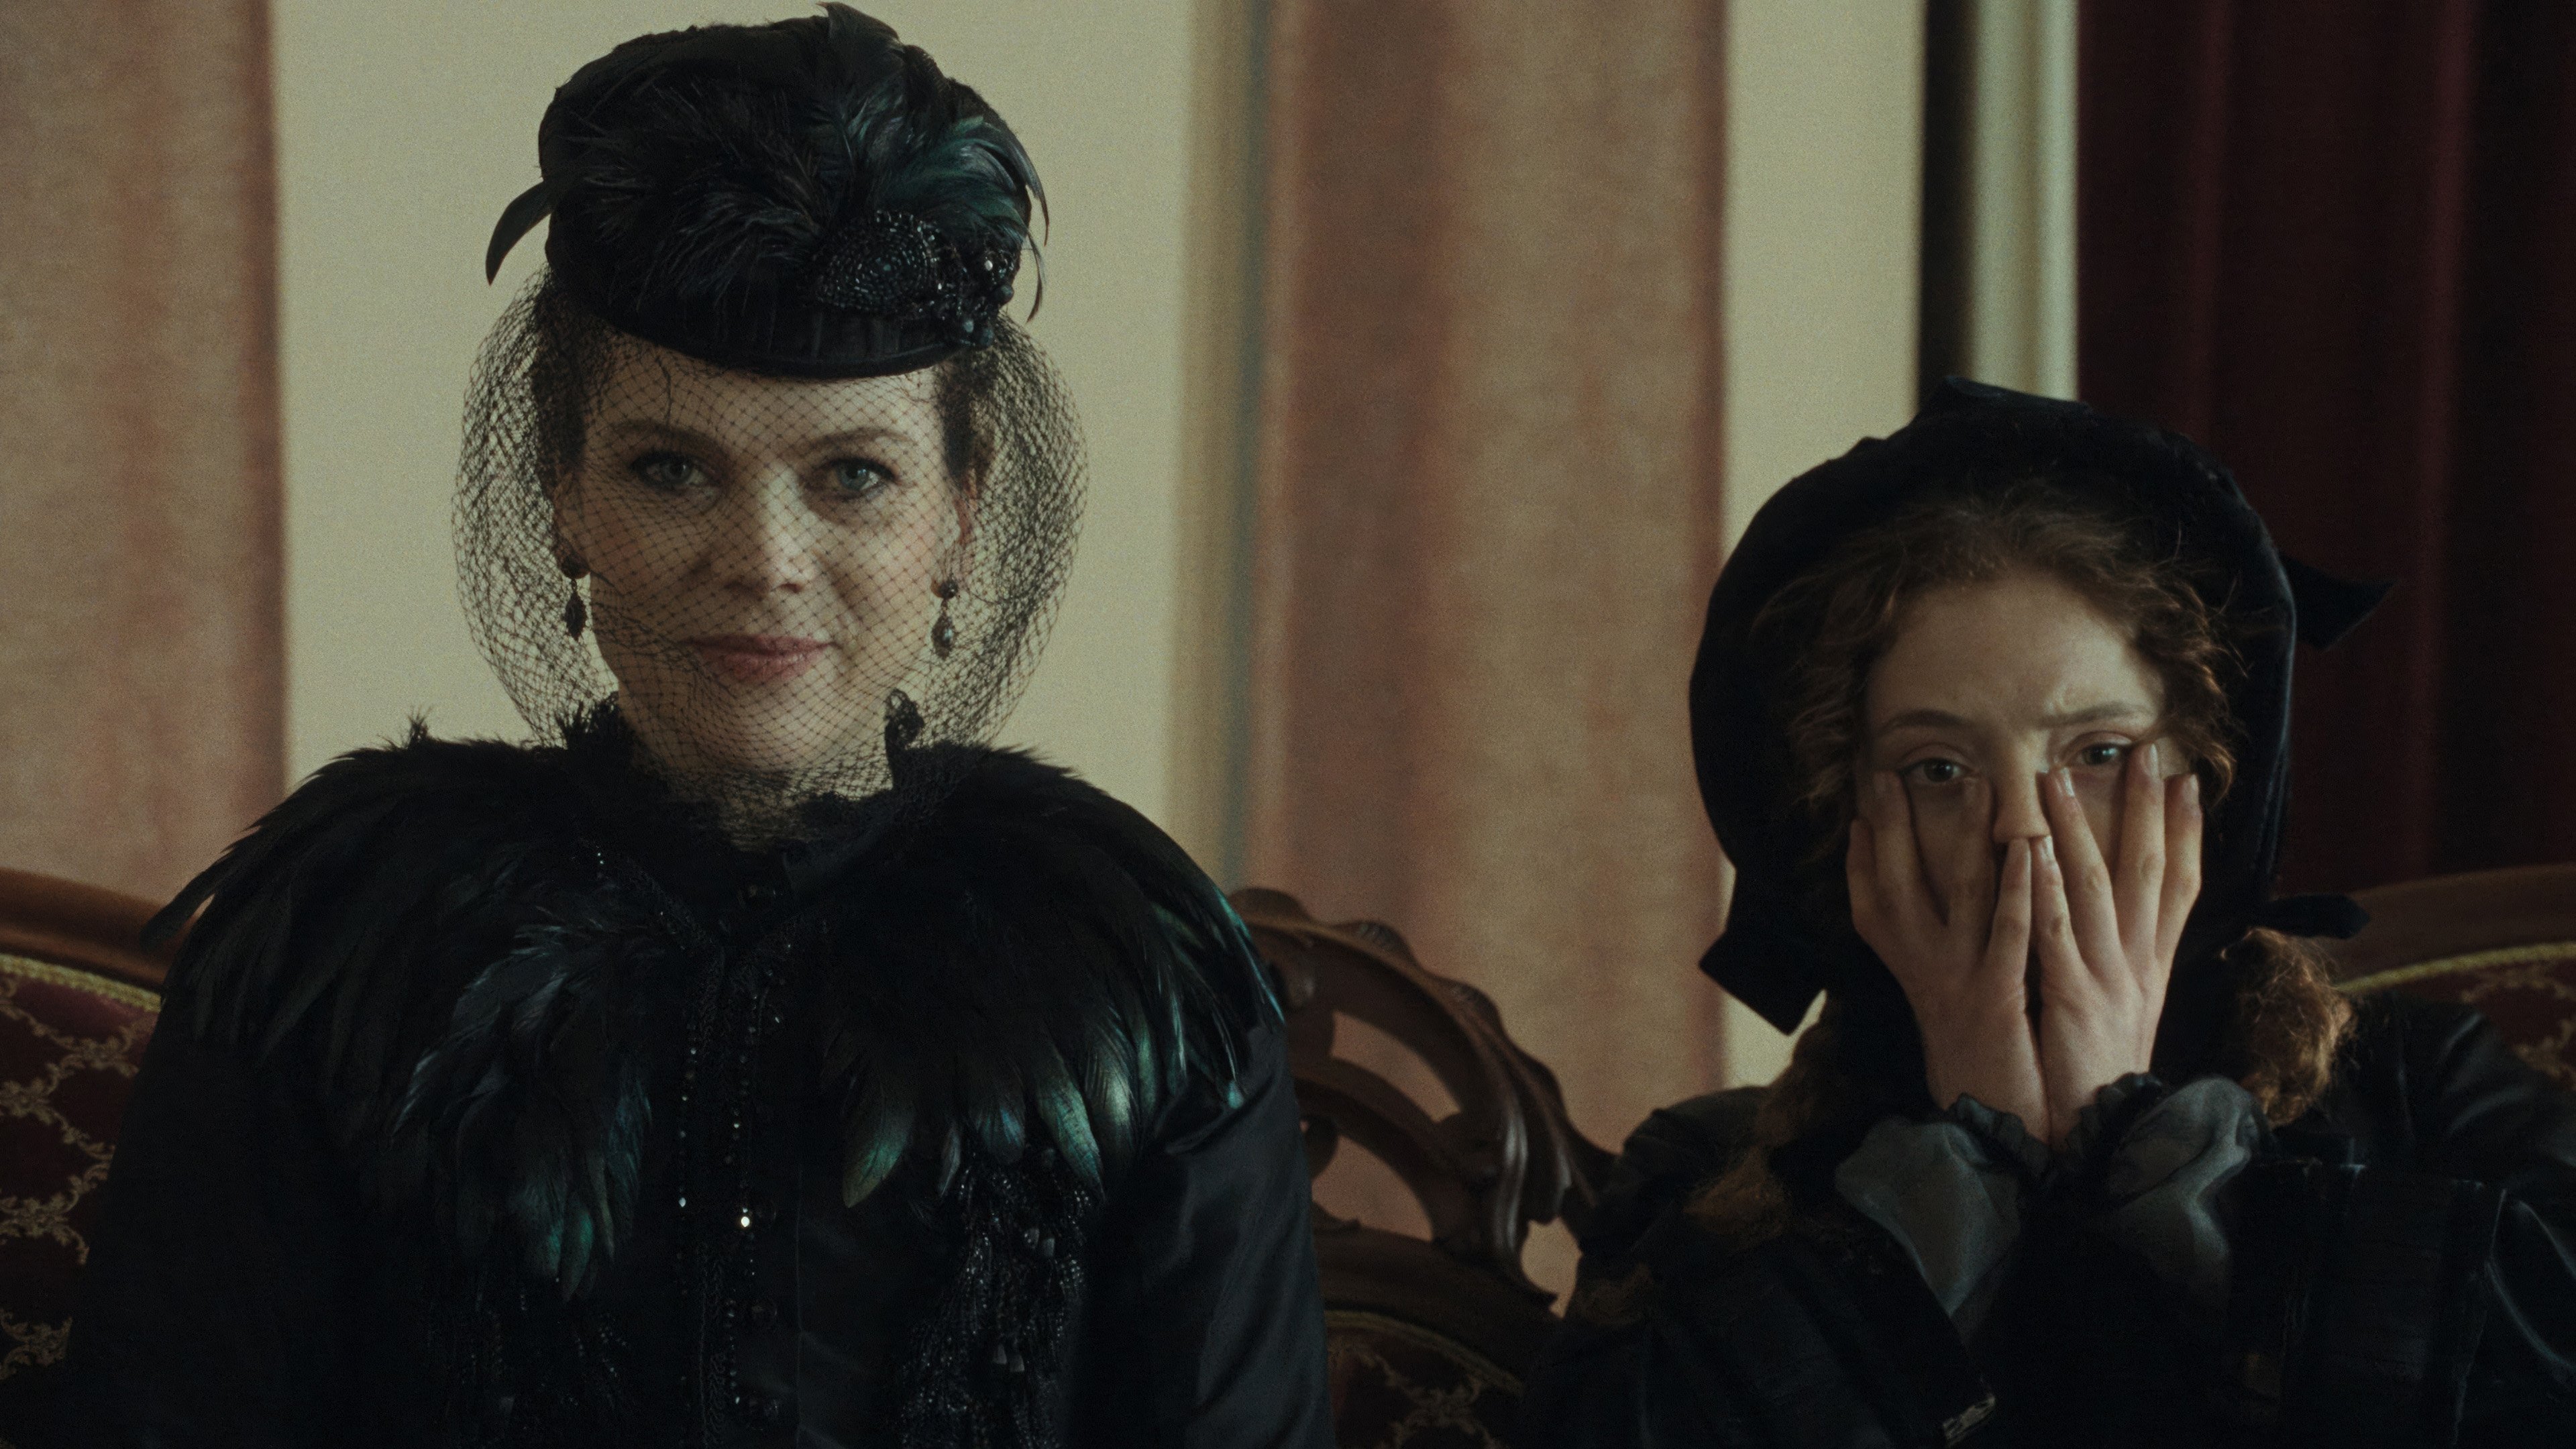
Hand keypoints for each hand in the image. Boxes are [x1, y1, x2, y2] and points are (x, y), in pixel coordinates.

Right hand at [1849, 770, 2049, 1139]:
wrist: (1996, 1128)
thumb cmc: (1976, 1061)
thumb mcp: (1943, 1002)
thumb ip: (1933, 953)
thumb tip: (1929, 910)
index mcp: (1911, 971)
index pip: (1869, 901)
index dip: (1861, 854)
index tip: (1863, 806)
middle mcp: (1925, 971)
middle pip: (1898, 884)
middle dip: (1895, 826)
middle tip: (1892, 774)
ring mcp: (1960, 983)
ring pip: (1960, 895)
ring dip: (1969, 836)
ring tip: (1982, 784)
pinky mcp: (1999, 999)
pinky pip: (2008, 935)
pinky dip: (2017, 891)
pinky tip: (2030, 852)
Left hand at [2031, 742, 2203, 1141]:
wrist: (2104, 1138)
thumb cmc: (2102, 1078)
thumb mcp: (2122, 1016)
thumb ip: (2122, 971)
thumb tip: (2125, 931)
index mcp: (2151, 968)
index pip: (2178, 887)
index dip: (2187, 832)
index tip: (2188, 781)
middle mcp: (2138, 966)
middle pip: (2147, 872)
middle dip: (2147, 809)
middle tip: (2144, 751)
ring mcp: (2108, 979)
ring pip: (2096, 887)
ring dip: (2082, 828)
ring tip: (2062, 774)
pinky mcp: (2072, 998)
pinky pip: (2057, 932)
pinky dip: (2047, 887)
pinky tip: (2035, 848)